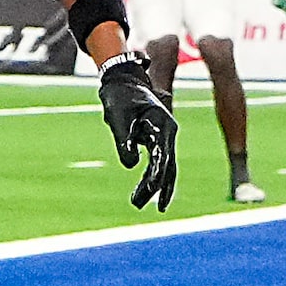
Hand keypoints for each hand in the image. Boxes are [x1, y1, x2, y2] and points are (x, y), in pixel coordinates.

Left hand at [96, 52, 179, 211]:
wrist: (121, 80)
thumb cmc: (119, 96)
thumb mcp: (118, 118)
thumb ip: (124, 142)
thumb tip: (131, 166)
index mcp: (163, 125)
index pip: (162, 158)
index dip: (155, 178)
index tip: (148, 194)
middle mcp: (168, 132)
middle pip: (167, 166)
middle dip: (155, 188)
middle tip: (137, 204)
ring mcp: (163, 136)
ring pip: (163, 166)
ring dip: (152, 185)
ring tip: (138, 203)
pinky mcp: (155, 139)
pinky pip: (157, 162)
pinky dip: (151, 175)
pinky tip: (145, 190)